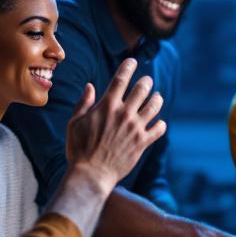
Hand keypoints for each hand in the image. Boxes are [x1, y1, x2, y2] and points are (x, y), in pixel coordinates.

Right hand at [64, 58, 166, 189]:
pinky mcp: (142, 142)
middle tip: (147, 82)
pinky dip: (160, 124)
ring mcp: (135, 128)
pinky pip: (158, 129)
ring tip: (157, 97)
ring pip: (155, 106)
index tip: (133, 61)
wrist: (91, 174)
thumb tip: (90, 86)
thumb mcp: (74, 123)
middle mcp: (124, 113)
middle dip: (146, 82)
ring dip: (157, 99)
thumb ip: (84, 103)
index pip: (121, 79)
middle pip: (142, 89)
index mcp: (107, 106)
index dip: (128, 67)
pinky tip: (158, 123)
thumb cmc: (79, 149)